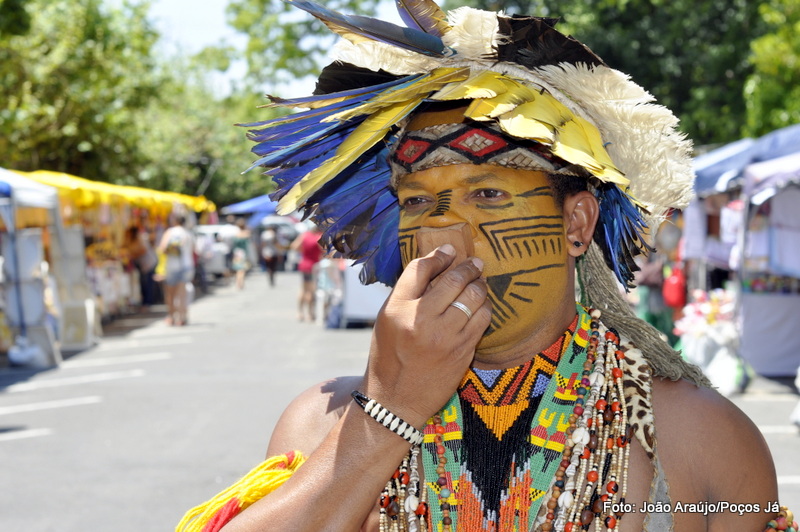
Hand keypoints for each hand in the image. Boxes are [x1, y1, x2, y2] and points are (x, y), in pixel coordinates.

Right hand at [363, 244, 491, 426]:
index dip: (438, 255)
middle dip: (468, 267)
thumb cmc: (390, 356)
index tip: (449, 251)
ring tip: (479, 283)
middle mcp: (420, 320)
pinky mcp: (463, 351)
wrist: (396, 399)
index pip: (420, 269)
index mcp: (397, 309)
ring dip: (480, 286)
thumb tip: (437, 266)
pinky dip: (484, 308)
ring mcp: (445, 337)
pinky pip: (482, 319)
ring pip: (474, 298)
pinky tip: (480, 307)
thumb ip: (408, 294)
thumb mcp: (388, 320)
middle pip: (453, 280)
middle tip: (475, 263)